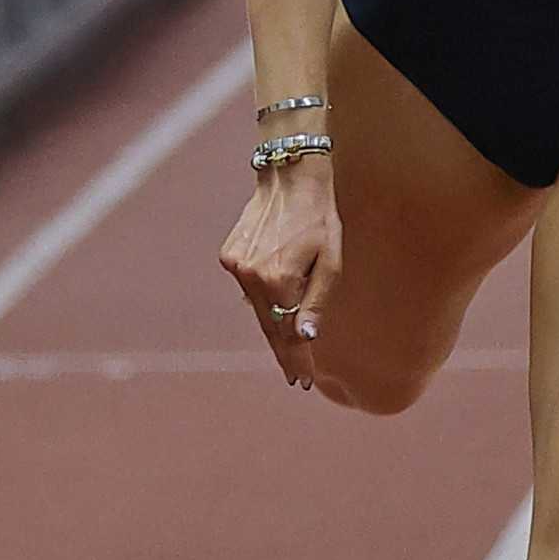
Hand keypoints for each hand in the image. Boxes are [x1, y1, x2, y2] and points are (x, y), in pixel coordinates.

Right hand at [218, 164, 338, 390]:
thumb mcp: (330, 260)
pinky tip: (275, 303)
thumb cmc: (319, 218)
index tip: (301, 381)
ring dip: (273, 326)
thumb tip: (305, 337)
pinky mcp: (229, 256)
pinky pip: (248, 288)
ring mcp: (236, 266)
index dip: (296, 359)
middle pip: (269, 326)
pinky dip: (262, 298)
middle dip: (284, 352)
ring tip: (289, 349)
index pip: (287, 333)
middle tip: (296, 377)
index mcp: (279, 279)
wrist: (289, 178)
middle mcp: (251, 276)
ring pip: (257, 309)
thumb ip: (317, 300)